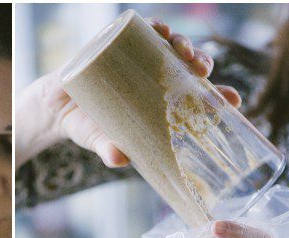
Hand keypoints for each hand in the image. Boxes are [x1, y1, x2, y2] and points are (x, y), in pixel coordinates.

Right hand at [28, 19, 240, 167]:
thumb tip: (119, 160)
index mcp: (160, 100)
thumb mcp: (98, 140)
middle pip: (189, 64)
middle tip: (201, 69)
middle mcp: (155, 74)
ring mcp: (139, 55)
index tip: (233, 101)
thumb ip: (109, 149)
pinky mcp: (120, 42)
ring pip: (170, 43)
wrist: (55, 105)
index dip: (217, 96)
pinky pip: (142, 29)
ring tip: (180, 49)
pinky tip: (160, 29)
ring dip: (181, 42)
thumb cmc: (85, 126)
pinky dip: (153, 27)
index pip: (196, 96)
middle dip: (201, 62)